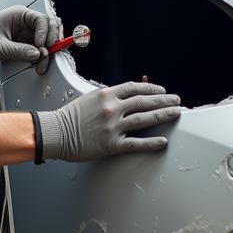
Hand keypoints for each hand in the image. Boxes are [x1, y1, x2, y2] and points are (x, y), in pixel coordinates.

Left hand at [0, 5, 61, 71]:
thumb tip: (38, 54)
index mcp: (17, 14)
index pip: (41, 19)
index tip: (41, 46)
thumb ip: (19, 51)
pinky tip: (38, 64)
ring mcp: (24, 34)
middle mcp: (23, 22)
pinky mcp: (22, 45)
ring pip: (44, 41)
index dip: (45, 33)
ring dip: (46, 53)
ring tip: (42, 65)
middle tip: (48, 55)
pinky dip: (40, 58)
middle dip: (50, 42)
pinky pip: (37, 50)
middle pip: (47, 29)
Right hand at [36, 82, 181, 161]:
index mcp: (106, 95)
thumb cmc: (69, 117)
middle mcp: (112, 108)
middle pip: (144, 101)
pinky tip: (163, 141)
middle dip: (164, 99)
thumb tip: (127, 95)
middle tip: (177, 100)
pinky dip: (151, 142)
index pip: (135, 88)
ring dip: (163, 115)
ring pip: (145, 119)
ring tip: (176, 113)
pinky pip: (136, 143)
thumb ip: (108, 96)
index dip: (151, 88)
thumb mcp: (89, 99)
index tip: (161, 90)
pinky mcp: (112, 144)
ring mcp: (113, 126)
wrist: (55, 133)